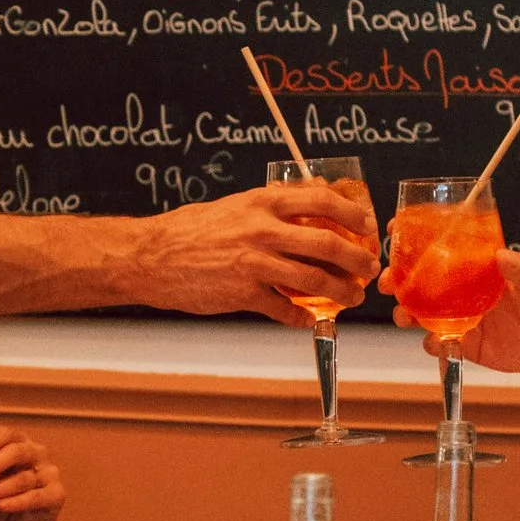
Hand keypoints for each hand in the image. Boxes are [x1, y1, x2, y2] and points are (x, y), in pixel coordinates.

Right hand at [145, 179, 379, 324]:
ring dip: (340, 292)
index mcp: (262, 203)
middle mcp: (263, 231)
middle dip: (357, 259)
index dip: (352, 213)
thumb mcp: (234, 206)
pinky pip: (284, 309)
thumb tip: (305, 209)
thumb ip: (268, 209)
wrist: (151, 256)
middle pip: (328, 244)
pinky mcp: (243, 294)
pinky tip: (308, 319)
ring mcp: (254, 264)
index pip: (322, 200)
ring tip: (351, 297)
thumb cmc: (188, 230)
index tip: (366, 224)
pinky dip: (301, 317)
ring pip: (314, 280)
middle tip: (368, 268)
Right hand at [385, 246, 519, 377]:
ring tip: (403, 314)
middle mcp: (466, 293)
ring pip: (425, 314)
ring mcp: (465, 319)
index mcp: (479, 271)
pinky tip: (433, 341)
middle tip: (388, 281)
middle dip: (400, 282)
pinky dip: (433, 343)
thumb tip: (503, 255)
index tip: (396, 231)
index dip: (417, 242)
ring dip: (408, 312)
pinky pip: (442, 344)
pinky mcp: (469, 345)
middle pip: (424, 284)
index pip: (443, 251)